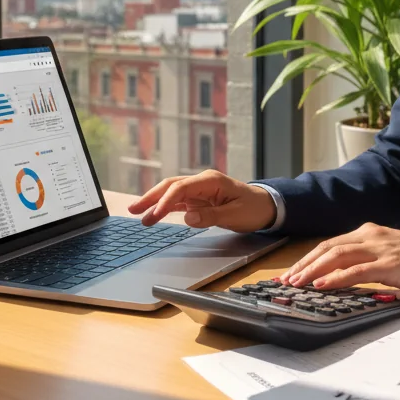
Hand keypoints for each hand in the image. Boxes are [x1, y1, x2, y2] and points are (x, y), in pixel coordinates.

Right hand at [127, 170, 276, 232]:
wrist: (266, 205)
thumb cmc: (253, 208)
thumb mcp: (235, 215)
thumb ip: (210, 217)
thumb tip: (187, 218)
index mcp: (211, 181)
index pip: (182, 188)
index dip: (166, 201)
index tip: (154, 214)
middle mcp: (203, 182)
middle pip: (171, 186)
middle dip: (152, 197)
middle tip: (133, 209)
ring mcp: (200, 190)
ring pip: (172, 193)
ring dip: (155, 202)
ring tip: (136, 212)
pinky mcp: (200, 199)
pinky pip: (179, 201)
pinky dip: (165, 207)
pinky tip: (153, 213)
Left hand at [280, 223, 399, 294]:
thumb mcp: (386, 256)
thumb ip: (364, 261)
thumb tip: (339, 277)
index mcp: (368, 233)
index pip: (330, 244)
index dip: (308, 259)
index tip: (292, 272)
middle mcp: (370, 236)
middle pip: (327, 247)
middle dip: (303, 264)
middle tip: (286, 280)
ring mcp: (379, 248)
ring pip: (337, 256)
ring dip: (313, 270)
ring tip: (297, 283)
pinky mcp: (388, 264)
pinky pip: (356, 270)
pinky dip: (336, 277)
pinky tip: (322, 285)